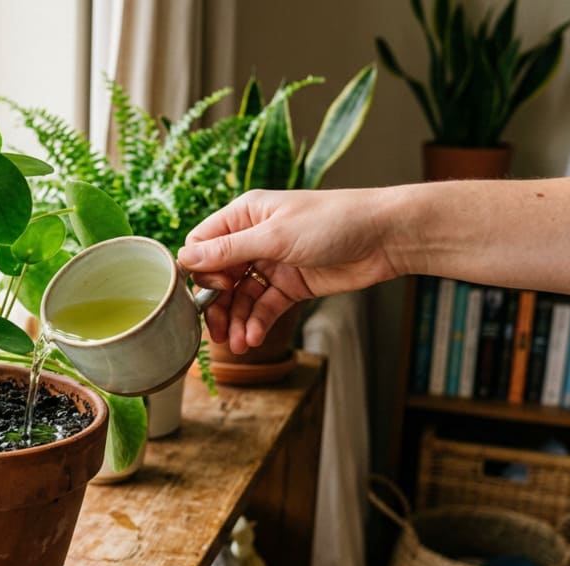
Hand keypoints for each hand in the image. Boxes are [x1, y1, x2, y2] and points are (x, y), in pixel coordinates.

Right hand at [177, 188, 402, 352]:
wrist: (385, 237)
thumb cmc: (333, 222)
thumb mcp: (274, 236)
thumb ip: (228, 250)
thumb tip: (184, 258)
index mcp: (244, 216)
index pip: (202, 244)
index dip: (202, 271)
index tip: (217, 288)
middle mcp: (253, 239)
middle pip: (218, 277)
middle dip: (216, 306)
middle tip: (217, 332)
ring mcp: (271, 264)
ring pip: (239, 298)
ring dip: (236, 321)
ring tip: (238, 345)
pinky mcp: (290, 286)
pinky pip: (263, 307)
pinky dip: (257, 323)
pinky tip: (254, 338)